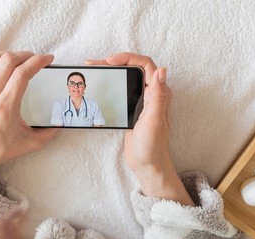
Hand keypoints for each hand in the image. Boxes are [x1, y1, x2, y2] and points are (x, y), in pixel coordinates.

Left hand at [0, 51, 57, 186]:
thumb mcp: (32, 143)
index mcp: (6, 106)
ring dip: (11, 54)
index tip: (48, 59)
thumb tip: (62, 120)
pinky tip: (8, 66)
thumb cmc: (1, 149)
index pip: (22, 73)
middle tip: (38, 59)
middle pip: (8, 61)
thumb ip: (50, 132)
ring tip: (22, 59)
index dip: (38, 61)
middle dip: (27, 55)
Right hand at [86, 53, 193, 205]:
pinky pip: (123, 90)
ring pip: (127, 78)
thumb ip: (158, 95)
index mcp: (159, 93)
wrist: (147, 164)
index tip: (110, 61)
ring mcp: (143, 100)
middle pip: (134, 68)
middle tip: (94, 64)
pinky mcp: (134, 108)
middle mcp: (152, 93)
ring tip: (93, 71)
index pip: (146, 65)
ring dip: (111, 72)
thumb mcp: (153, 120)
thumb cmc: (152, 146)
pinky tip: (99, 86)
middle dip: (115, 62)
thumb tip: (162, 70)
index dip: (128, 58)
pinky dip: (111, 85)